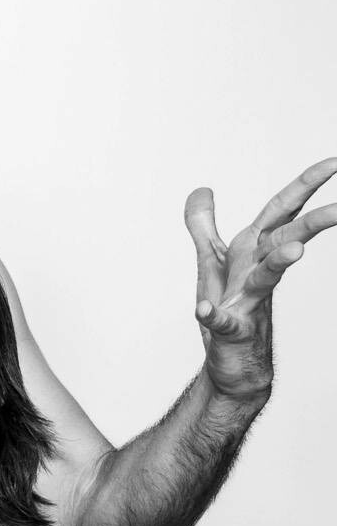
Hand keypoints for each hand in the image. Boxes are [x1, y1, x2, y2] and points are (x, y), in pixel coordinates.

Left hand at [185, 157, 336, 401]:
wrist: (233, 362)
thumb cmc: (229, 306)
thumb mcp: (212, 259)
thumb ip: (204, 225)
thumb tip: (201, 189)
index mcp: (252, 251)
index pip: (281, 212)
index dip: (305, 185)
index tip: (335, 162)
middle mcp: (255, 272)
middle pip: (285, 241)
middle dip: (313, 223)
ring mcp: (246, 302)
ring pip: (265, 278)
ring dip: (278, 263)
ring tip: (296, 250)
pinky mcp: (229, 331)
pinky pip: (222, 323)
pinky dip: (214, 316)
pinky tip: (205, 311)